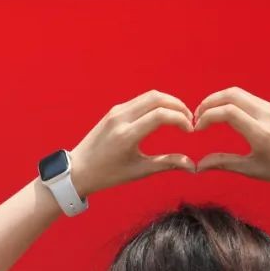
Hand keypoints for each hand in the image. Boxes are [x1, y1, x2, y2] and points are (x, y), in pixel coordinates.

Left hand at [68, 91, 195, 197]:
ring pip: (149, 96)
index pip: (161, 115)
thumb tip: (192, 165)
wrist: (78, 170)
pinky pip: (139, 100)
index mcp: (127, 135)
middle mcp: (121, 118)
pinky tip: (164, 115)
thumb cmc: (107, 174)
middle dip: (178, 106)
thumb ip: (166, 164)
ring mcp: (116, 111)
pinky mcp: (113, 111)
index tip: (190, 131)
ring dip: (168, 102)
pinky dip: (156, 103)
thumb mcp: (138, 171)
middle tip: (189, 119)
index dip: (181, 119)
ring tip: (180, 117)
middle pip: (157, 98)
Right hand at [194, 87, 269, 189]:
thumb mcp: (253, 169)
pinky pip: (250, 99)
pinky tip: (226, 116)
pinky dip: (232, 103)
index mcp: (261, 133)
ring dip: (220, 101)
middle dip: (209, 102)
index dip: (206, 117)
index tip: (196, 129)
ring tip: (208, 116)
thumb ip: (224, 163)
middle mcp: (267, 116)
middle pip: (231, 95)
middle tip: (197, 117)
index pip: (227, 112)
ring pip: (240, 94)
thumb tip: (198, 166)